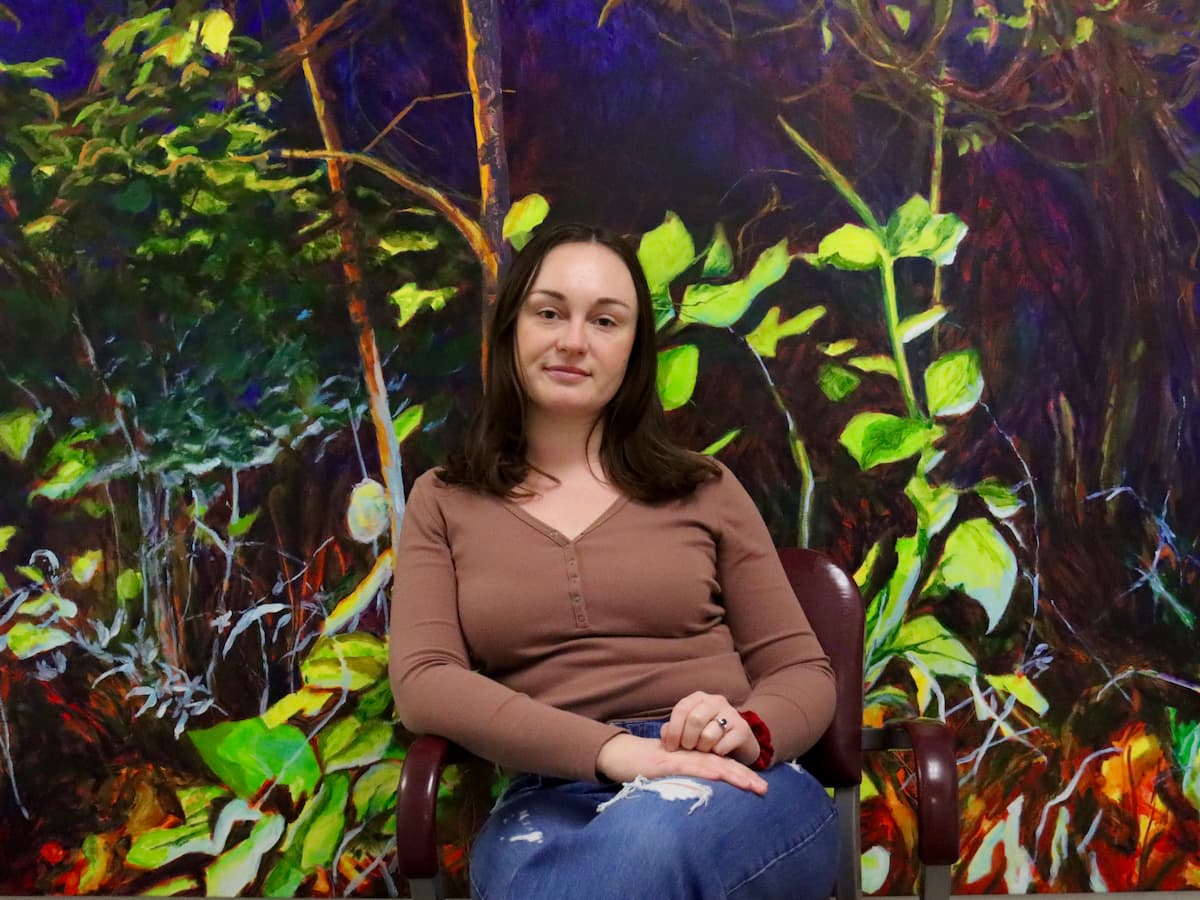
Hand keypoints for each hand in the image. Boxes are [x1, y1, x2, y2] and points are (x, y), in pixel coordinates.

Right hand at [595, 733, 767, 794]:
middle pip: (723, 765)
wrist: (622, 756)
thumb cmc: (647, 769)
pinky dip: (706, 770)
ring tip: (752, 785)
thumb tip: (704, 798)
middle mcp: (692, 756)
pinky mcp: (668, 763)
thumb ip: (688, 782)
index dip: (743, 776)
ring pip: (712, 765)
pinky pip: (690, 766)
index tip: (761, 788)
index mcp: (695, 760)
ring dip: (733, 775)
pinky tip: (720, 775)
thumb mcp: (672, 777)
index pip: (723, 766)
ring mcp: (681, 759)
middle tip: (765, 789)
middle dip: (745, 777)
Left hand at [659, 692, 759, 766]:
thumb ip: (673, 729)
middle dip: (687, 740)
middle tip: (688, 749)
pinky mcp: (742, 729)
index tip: (670, 747)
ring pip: (708, 735)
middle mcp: (716, 701)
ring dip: (702, 748)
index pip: (681, 709)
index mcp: (699, 698)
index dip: (673, 730)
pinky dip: (716, 754)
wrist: (737, 743)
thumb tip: (666, 735)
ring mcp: (731, 714)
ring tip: (704, 750)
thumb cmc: (706, 734)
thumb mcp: (688, 729)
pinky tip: (717, 752)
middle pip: (695, 720)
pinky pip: (722, 746)